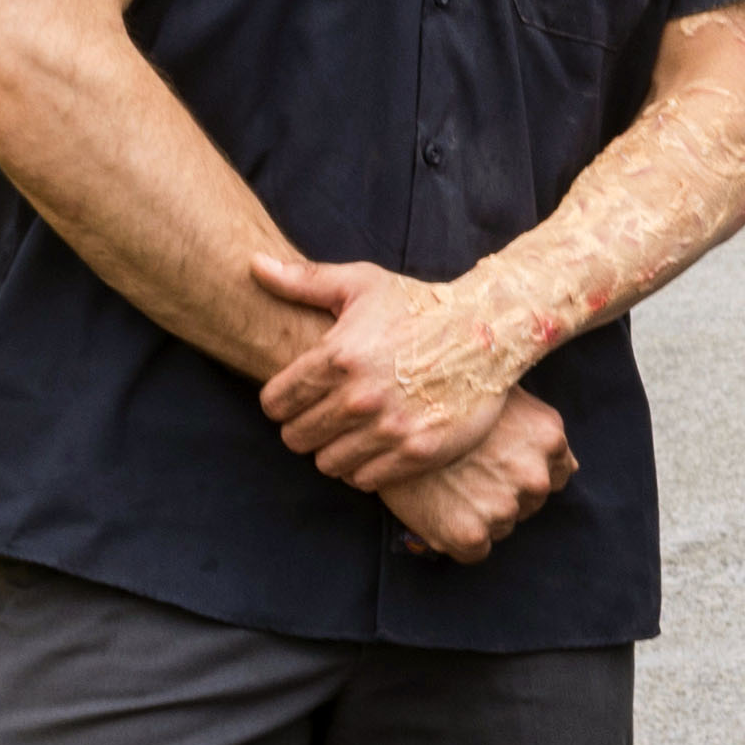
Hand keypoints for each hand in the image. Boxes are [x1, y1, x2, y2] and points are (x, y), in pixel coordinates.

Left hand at [255, 254, 520, 487]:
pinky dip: (364, 468)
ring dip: (333, 450)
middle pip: (296, 439)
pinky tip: (375, 446)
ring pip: (327, 463)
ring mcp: (389, 428)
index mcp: (338, 357)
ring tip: (350, 432)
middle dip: (304, 428)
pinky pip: (364, 480)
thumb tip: (253, 264)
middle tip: (324, 417)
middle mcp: (359, 396)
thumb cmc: (421, 306)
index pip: (275, 403)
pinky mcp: (417, 452)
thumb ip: (304, 280)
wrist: (491, 331)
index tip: (298, 397)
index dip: (281, 402)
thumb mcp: (363, 284)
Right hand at [379, 387, 575, 563]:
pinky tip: (440, 511)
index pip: (556, 474)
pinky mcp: (473, 533)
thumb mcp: (503, 396)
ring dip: (482, 515)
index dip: (525, 472)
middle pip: (531, 502)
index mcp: (549, 437)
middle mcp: (535, 474)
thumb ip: (536, 432)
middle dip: (504, 493)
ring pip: (503, 525)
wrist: (386, 420)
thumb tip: (568, 465)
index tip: (499, 467)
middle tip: (469, 476)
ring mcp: (505, 506)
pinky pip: (476, 551)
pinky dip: (460, 540)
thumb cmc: (444, 399)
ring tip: (449, 488)